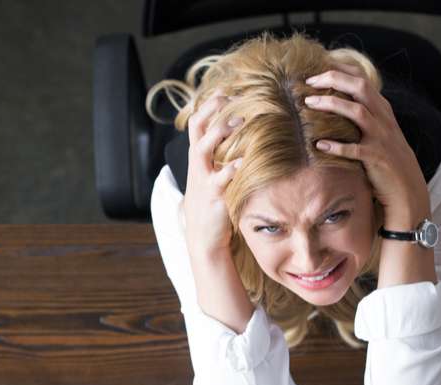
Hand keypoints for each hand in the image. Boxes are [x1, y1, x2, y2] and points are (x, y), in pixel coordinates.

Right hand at [182, 93, 243, 261]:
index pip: (197, 124)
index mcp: (198, 159)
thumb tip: (241, 138)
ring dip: (220, 133)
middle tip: (231, 98)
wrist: (204, 238)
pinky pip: (221, 179)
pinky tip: (244, 161)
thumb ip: (222, 158)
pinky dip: (231, 169)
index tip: (224, 90)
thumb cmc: (213, 204)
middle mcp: (197, 166)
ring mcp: (203, 180)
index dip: (208, 105)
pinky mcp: (214, 197)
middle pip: (197, 129)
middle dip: (212, 111)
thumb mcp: (213, 177)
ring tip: (239, 121)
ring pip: (203, 149)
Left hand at [304, 66, 429, 228]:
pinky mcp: (376, 158)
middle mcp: (384, 119)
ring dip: (331, 104)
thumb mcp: (381, 132)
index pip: (362, 79)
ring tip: (308, 104)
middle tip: (308, 82)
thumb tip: (340, 102)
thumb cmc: (389, 160)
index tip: (316, 72)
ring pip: (357, 111)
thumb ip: (366, 115)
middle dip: (333, 79)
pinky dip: (336, 146)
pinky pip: (353, 149)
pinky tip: (319, 145)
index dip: (339, 71)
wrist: (407, 189)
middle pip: (360, 87)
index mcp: (383, 110)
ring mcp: (381, 138)